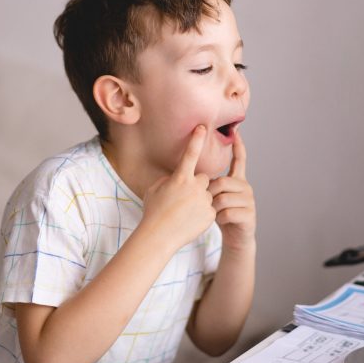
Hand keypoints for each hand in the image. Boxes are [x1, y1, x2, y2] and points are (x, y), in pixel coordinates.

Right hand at [141, 125, 215, 250]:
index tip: (202, 126)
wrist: (160, 236)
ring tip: (185, 212)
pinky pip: (209, 208)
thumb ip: (169, 179)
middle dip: (195, 185)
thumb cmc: (153, 211)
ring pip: (207, 193)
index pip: (190, 154)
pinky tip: (190, 220)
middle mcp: (195, 186)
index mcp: (180, 178)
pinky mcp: (210, 213)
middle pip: (202, 178)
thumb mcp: (155, 189)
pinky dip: (202, 212)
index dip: (196, 139)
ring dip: (199, 199)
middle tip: (183, 199)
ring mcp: (204, 200)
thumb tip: (177, 177)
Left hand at [208, 130, 255, 252]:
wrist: (236, 237)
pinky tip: (220, 221)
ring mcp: (249, 200)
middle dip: (209, 193)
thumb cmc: (221, 213)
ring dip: (212, 207)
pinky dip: (218, 218)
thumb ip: (210, 182)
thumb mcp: (215, 195)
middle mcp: (246, 187)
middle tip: (205, 203)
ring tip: (212, 213)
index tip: (236, 131)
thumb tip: (192, 168)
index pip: (240, 159)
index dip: (238, 146)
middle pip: (222, 181)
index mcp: (238, 180)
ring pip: (223, 198)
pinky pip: (227, 212)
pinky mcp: (249, 215)